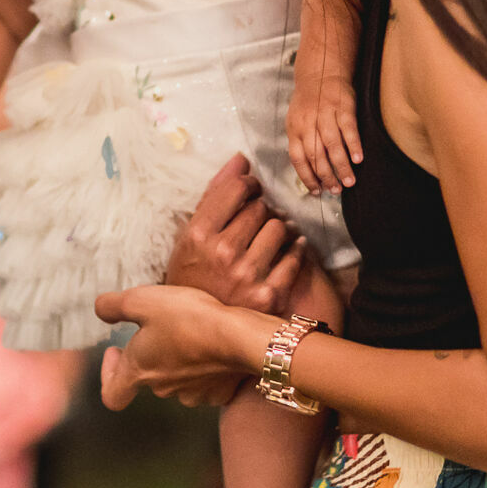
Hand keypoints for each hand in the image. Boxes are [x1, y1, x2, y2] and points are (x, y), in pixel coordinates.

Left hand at [94, 285, 266, 409]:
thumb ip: (113, 306)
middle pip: (148, 379)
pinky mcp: (219, 393)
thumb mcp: (142, 300)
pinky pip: (207, 381)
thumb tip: (100, 309)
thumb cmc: (189, 318)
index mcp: (138, 371)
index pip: (112, 395)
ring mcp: (193, 393)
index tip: (116, 351)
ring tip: (191, 331)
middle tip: (161, 326)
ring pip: (178, 379)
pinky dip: (206, 366)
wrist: (240, 337)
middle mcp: (163, 389)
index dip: (108, 376)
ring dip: (179, 359)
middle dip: (150, 354)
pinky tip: (214, 345)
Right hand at [166, 155, 306, 313]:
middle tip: (259, 216)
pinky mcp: (268, 296)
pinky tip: (290, 248)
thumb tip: (240, 159)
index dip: (249, 184)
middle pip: (260, 207)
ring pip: (280, 228)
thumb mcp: (190, 236)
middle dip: (262, 207)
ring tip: (272, 234)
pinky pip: (295, 257)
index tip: (252, 190)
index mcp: (198, 235)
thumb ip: (214, 195)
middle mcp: (222, 254)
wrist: (198, 328)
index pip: (236, 189)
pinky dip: (296, 249)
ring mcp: (246, 276)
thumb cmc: (193, 276)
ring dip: (279, 227)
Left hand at [286, 70, 361, 194]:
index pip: (298, 159)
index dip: (307, 177)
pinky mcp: (343, 107)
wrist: (321, 72)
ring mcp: (325, 114)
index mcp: (295, 129)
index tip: (316, 191)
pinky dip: (353, 145)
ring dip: (341, 166)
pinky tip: (358, 159)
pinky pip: (348, 129)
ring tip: (349, 181)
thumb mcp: (296, 121)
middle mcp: (308, 123)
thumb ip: (300, 143)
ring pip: (332, 145)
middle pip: (316, 155)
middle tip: (336, 190)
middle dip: (326, 176)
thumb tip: (308, 171)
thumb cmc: (309, 102)